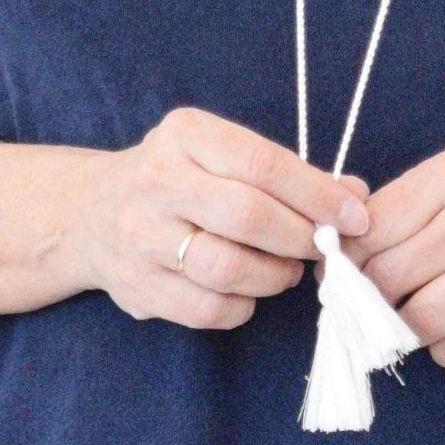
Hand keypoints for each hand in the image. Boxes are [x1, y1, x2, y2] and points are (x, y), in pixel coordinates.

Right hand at [78, 107, 367, 332]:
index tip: (354, 219)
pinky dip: (242, 307)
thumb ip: (288, 174)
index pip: (264, 165)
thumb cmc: (177, 181)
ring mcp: (140, 236)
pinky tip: (246, 293)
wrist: (89, 214)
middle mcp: (157, 181)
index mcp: (186, 136)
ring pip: (227, 268)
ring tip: (283, 272)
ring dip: (273, 277)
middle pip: (248, 216)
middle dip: (299, 239)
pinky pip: (207, 308)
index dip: (318, 196)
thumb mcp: (222, 155)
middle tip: (320, 250)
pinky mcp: (137, 286)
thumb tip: (355, 197)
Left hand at [354, 146, 444, 369]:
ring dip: (403, 327)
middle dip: (370, 297)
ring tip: (412, 313)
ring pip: (419, 321)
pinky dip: (442, 349)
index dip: (346, 260)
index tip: (344, 270)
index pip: (370, 231)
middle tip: (374, 299)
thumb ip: (401, 205)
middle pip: (388, 280)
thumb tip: (340, 249)